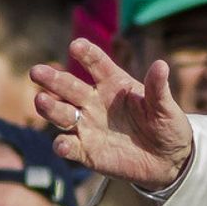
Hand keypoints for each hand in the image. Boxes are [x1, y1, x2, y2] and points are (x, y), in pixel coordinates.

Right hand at [30, 39, 193, 191]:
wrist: (169, 159)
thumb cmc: (166, 126)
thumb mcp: (166, 107)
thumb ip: (158, 89)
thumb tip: (161, 65)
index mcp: (114, 84)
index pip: (97, 65)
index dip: (87, 54)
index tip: (76, 46)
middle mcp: (94, 102)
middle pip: (69, 87)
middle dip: (53, 79)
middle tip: (37, 71)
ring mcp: (87, 126)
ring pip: (61, 114)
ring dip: (50, 108)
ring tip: (42, 100)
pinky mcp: (87, 151)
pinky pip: (70, 147)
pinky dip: (64, 146)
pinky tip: (63, 144)